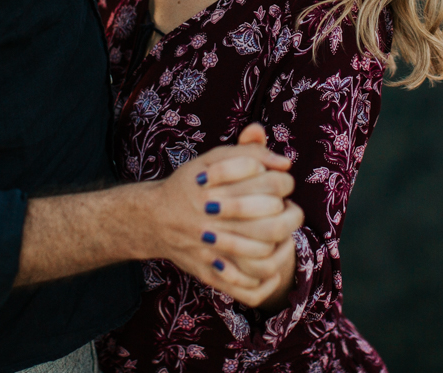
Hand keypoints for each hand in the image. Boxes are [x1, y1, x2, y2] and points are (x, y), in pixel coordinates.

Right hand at [139, 125, 302, 303]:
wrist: (153, 218)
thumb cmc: (190, 185)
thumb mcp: (214, 158)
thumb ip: (249, 152)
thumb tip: (285, 162)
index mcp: (220, 192)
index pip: (273, 187)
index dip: (284, 184)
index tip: (282, 185)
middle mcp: (215, 226)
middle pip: (272, 226)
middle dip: (289, 217)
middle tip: (287, 211)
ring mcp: (213, 254)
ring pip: (263, 260)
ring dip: (282, 250)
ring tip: (284, 237)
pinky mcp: (211, 276)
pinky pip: (248, 291)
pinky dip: (266, 284)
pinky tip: (274, 271)